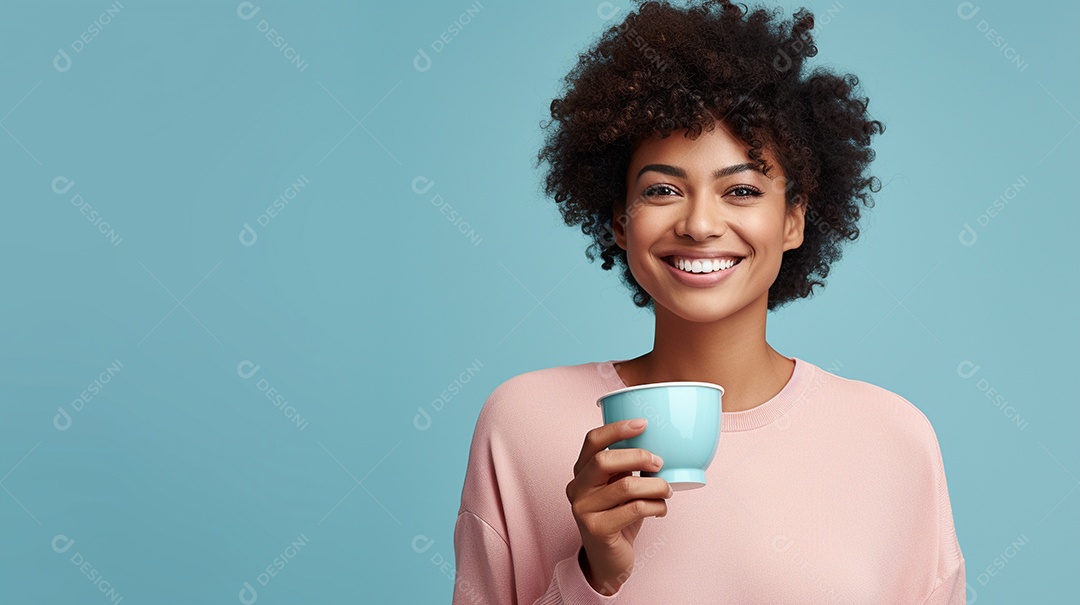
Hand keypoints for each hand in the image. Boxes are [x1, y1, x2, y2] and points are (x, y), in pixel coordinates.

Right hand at [564, 418, 672, 594]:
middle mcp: (576, 488)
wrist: (608, 561)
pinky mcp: (596, 529)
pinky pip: (635, 509)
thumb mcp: (620, 488)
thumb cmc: (619, 518)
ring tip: (667, 491)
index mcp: (581, 472)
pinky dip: (656, 506)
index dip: (617, 429)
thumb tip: (656, 444)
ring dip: (655, 486)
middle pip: (605, 460)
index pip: (593, 441)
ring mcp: (583, 509)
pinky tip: (661, 510)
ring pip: (625, 486)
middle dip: (638, 457)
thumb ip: (627, 467)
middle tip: (659, 463)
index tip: (643, 424)